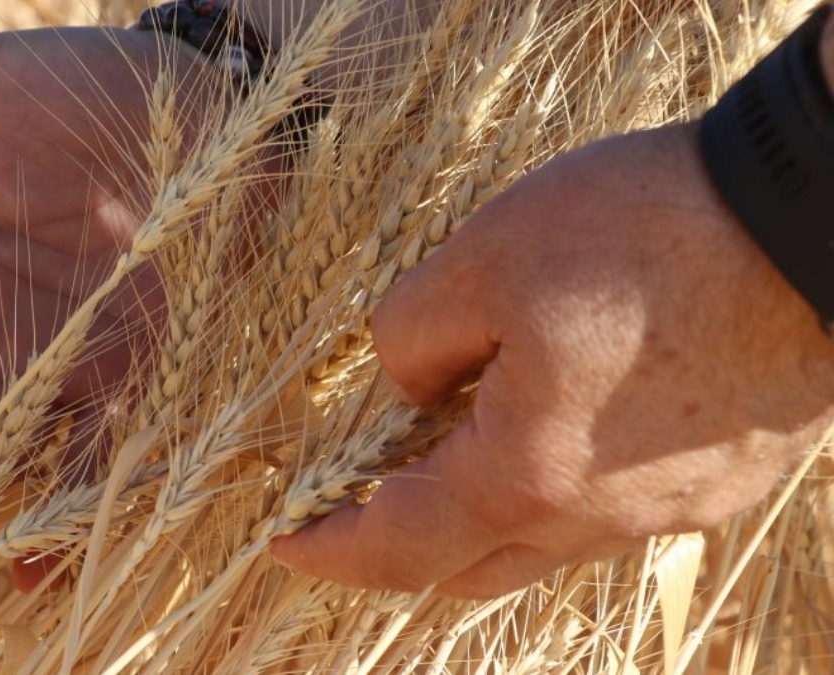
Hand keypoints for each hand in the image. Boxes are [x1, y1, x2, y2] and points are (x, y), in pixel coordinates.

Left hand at [271, 123, 833, 597]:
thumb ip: (411, 336)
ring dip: (484, 508)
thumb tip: (406, 387)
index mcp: (526, 478)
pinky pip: (613, 508)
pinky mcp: (725, 479)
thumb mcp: (483, 260)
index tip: (285, 543)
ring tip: (459, 436)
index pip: (399, 550)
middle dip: (403, 540)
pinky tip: (558, 418)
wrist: (815, 218)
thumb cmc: (648, 234)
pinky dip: (556, 484)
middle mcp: (601, 519)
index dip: (332, 551)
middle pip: (471, 565)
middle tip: (361, 492)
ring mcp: (673, 509)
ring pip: (546, 539)